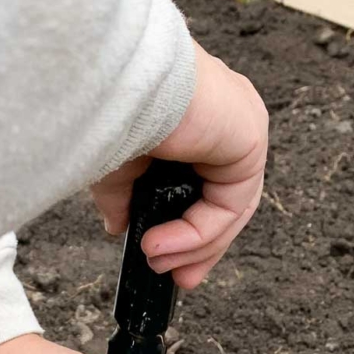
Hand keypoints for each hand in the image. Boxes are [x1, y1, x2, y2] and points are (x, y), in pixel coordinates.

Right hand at [93, 44, 267, 288]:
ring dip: (193, 244)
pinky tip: (162, 245)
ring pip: (229, 205)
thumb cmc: (104, 99)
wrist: (111, 74)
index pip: (204, 177)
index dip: (187, 223)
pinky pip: (229, 203)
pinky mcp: (249, 137)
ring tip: (156, 261)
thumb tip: (120, 226)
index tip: (162, 255)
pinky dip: (198, 233)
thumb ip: (122, 193)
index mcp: (194, 111)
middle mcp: (224, 114)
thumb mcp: (112, 158)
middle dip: (200, 245)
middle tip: (177, 278)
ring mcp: (240, 123)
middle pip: (223, 197)